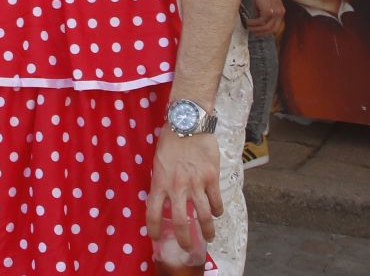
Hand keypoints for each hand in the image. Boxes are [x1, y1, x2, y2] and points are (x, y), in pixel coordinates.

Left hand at [145, 130, 221, 255]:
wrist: (188, 122)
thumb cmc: (170, 140)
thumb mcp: (158, 162)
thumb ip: (162, 181)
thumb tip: (165, 199)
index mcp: (160, 182)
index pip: (153, 213)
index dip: (154, 229)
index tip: (156, 238)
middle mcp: (177, 187)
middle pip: (181, 222)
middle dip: (185, 239)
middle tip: (188, 247)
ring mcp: (196, 184)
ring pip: (203, 216)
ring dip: (207, 231)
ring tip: (209, 237)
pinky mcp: (211, 178)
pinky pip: (216, 201)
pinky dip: (217, 210)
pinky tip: (216, 213)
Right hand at [244, 0, 283, 35]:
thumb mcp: (263, 4)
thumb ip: (261, 13)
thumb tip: (256, 21)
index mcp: (280, 12)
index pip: (276, 26)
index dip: (267, 31)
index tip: (259, 32)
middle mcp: (280, 13)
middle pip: (272, 29)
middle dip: (262, 33)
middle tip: (253, 32)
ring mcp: (275, 13)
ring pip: (267, 27)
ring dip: (257, 29)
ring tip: (249, 27)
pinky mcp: (269, 11)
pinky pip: (260, 21)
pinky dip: (253, 23)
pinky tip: (248, 22)